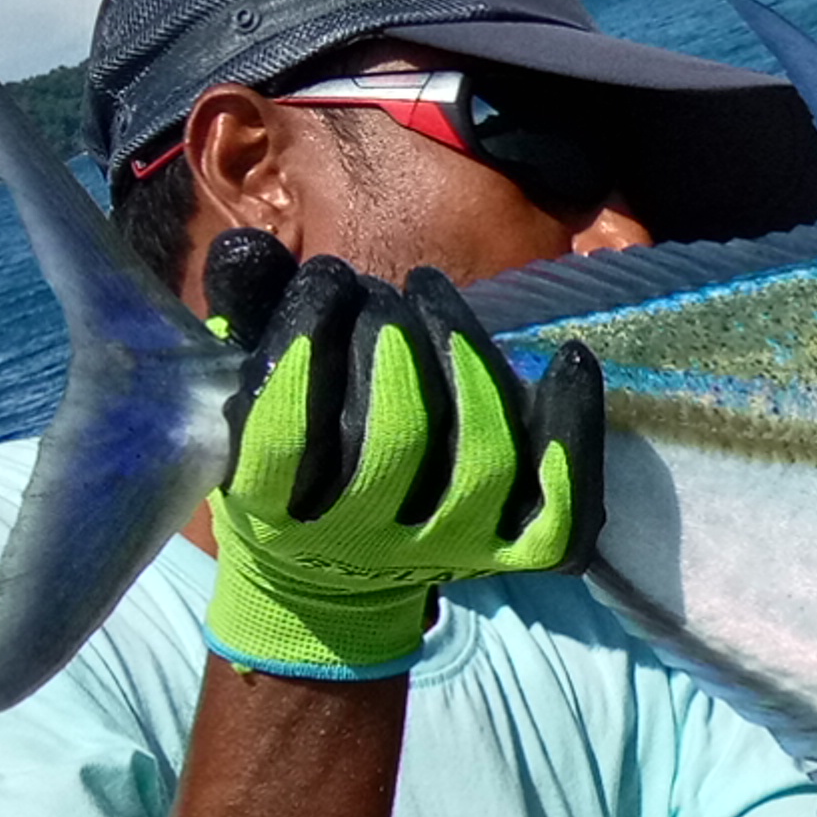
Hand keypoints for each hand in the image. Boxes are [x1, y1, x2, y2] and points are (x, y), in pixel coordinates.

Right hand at [198, 237, 603, 679]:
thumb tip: (247, 248)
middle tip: (383, 292)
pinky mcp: (510, 555)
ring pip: (481, 460)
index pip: (288, 432)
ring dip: (466, 358)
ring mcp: (444, 552)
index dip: (309, 341)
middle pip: (395, 437)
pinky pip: (562, 507)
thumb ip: (246, 317)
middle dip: (392, 336)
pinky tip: (568, 359)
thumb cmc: (292, 449)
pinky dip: (569, 430)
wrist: (332, 568)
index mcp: (274, 512)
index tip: (328, 278)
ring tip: (431, 295)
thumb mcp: (248, 384)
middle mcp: (362, 542)